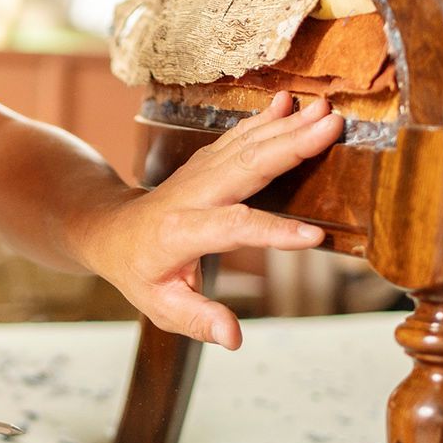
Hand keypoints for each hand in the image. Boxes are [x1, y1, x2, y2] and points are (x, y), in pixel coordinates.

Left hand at [86, 92, 342, 349]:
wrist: (111, 232)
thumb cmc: (140, 273)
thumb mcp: (161, 307)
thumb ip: (198, 320)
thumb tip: (233, 338)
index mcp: (180, 233)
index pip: (231, 228)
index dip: (271, 233)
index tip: (313, 237)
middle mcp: (192, 195)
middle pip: (245, 167)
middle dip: (289, 146)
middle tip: (330, 128)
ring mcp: (199, 173)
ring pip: (247, 145)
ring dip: (287, 126)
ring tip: (324, 111)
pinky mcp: (207, 163)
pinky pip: (239, 138)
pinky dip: (265, 119)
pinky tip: (289, 104)